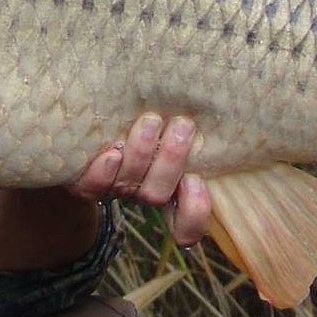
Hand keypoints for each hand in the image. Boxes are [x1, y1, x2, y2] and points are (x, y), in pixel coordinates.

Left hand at [67, 113, 209, 246]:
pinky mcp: (83, 182)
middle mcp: (140, 192)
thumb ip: (187, 123)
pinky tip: (112, 152)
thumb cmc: (138, 120)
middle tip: (182, 124)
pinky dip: (103, 172)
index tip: (197, 180)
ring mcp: (112, 189)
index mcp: (167, 187)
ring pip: (131, 184)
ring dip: (142, 153)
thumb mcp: (168, 125)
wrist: (80, 134)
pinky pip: (92, 187)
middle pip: (158, 194)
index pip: (185, 224)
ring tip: (150, 121)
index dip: (194, 211)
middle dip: (172, 159)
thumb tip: (237, 92)